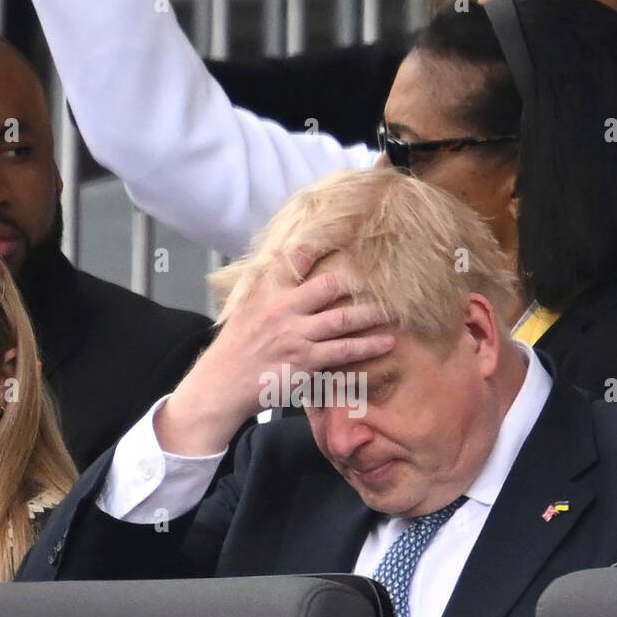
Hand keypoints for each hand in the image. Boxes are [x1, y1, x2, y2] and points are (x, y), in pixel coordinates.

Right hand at [155, 246, 395, 454]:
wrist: (222, 384)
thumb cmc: (236, 347)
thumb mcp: (245, 308)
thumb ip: (270, 290)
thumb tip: (294, 272)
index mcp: (267, 291)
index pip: (295, 258)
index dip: (320, 244)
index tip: (344, 232)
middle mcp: (283, 309)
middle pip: (329, 286)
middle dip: (357, 282)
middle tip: (382, 280)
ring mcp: (296, 336)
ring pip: (343, 320)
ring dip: (372, 315)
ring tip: (394, 311)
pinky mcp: (305, 362)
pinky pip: (344, 353)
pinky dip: (367, 348)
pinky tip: (385, 344)